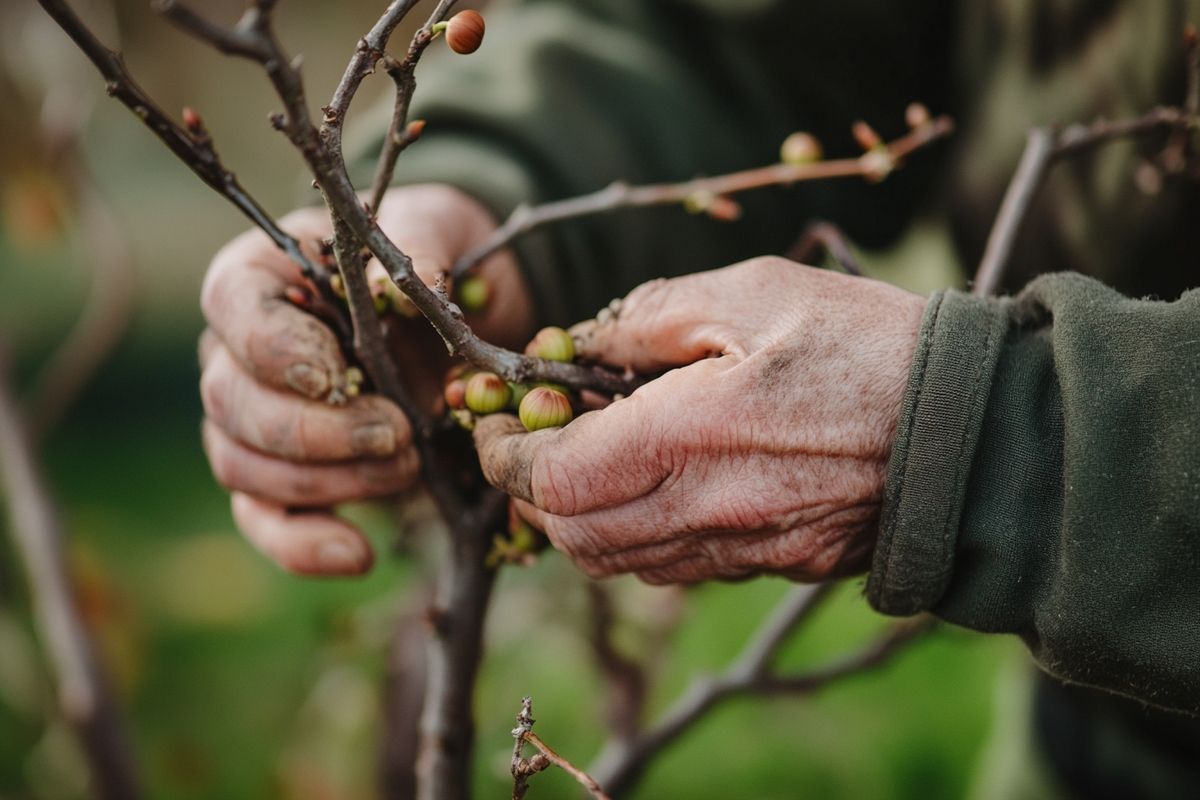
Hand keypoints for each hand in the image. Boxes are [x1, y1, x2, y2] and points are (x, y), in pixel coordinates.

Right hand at [200, 185, 532, 575]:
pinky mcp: (284, 478)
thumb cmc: (437, 264)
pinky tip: (359, 555)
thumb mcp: (441, 236)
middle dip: (316, 430)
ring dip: (325, 481)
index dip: (274, 348)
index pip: (231, 305)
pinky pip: (264, 521)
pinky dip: (303, 547)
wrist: (462, 318)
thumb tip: (404, 280)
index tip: (335, 375)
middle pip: (229, 400)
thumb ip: (422, 243)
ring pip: (241, 464)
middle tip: (398, 433)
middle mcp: (240, 350)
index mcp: (265, 275)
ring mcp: (253, 418)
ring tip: (406, 469)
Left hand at [473, 257, 924, 583]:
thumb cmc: (871, 346)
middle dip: (533, 494)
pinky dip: (639, 537)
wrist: (976, 431)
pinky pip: (679, 568)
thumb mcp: (755, 293)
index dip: (506, 456)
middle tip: (531, 443)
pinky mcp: (778, 564)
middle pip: (575, 537)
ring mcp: (746, 548)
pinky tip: (657, 486)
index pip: (554, 478)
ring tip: (586, 462)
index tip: (492, 423)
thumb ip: (654, 312)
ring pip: (622, 562)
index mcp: (692, 436)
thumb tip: (584, 340)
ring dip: (581, 521)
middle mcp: (709, 509)